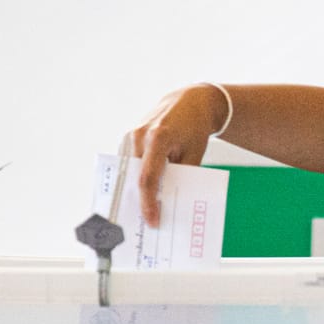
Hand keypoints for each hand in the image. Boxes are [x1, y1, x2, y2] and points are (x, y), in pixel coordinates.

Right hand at [126, 85, 229, 226]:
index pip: (148, 178)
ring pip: (129, 172)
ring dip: (134, 190)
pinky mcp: (129, 137)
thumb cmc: (195, 127)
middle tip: (144, 222)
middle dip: (139, 201)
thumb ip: (182, 176)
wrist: (190, 101)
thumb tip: (169, 202)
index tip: (152, 220)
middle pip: (135, 177)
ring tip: (141, 211)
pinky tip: (140, 193)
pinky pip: (128, 163)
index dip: (148, 203)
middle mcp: (140, 135)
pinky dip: (133, 178)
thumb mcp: (195, 154)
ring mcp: (131, 135)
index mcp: (159, 138)